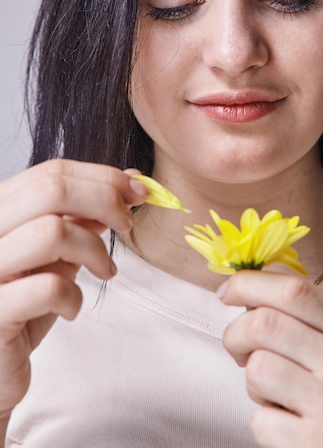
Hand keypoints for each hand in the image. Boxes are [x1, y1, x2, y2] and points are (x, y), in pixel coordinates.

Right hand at [0, 159, 146, 418]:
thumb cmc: (25, 303)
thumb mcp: (57, 252)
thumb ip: (83, 216)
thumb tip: (131, 180)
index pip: (52, 172)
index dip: (103, 177)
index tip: (138, 190)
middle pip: (52, 190)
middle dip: (105, 200)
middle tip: (128, 224)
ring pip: (52, 232)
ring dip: (94, 250)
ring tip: (105, 272)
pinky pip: (47, 287)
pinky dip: (73, 296)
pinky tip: (71, 308)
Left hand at [219, 272, 322, 447]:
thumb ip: (300, 318)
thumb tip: (242, 292)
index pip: (294, 291)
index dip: (250, 284)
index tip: (227, 291)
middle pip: (264, 324)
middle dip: (235, 334)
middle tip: (238, 350)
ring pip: (257, 369)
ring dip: (252, 381)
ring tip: (273, 393)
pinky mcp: (318, 442)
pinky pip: (260, 420)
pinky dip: (264, 422)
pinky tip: (288, 424)